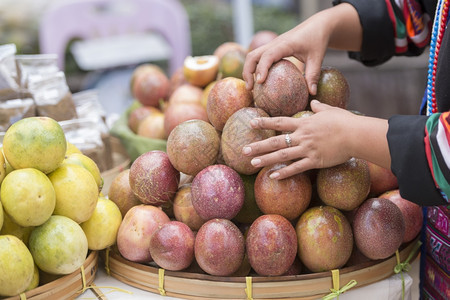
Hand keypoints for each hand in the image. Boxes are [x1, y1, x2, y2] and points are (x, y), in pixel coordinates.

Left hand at [242, 100, 389, 178]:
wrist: (356, 134)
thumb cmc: (345, 121)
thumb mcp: (330, 110)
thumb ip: (319, 107)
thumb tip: (314, 102)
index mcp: (304, 123)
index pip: (279, 122)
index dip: (264, 122)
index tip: (251, 122)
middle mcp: (302, 136)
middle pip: (276, 141)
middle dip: (258, 145)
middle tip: (244, 150)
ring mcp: (307, 149)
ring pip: (282, 156)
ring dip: (266, 160)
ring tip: (252, 163)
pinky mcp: (315, 161)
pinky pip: (297, 168)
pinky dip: (285, 172)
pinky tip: (273, 176)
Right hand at [243, 16, 327, 94]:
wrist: (317, 25)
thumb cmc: (317, 40)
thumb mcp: (317, 58)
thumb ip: (313, 75)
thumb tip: (312, 93)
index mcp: (285, 44)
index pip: (267, 55)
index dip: (262, 68)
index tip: (260, 82)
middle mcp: (275, 43)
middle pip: (253, 56)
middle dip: (248, 72)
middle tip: (250, 89)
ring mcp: (272, 45)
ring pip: (253, 56)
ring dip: (249, 70)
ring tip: (252, 87)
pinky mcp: (273, 48)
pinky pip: (260, 57)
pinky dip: (256, 68)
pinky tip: (260, 81)